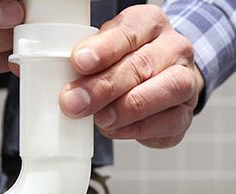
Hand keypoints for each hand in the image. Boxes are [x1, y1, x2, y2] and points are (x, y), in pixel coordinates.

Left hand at [59, 5, 203, 148]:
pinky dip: (138, 128)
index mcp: (151, 23)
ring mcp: (186, 81)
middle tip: (75, 102)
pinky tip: (115, 129)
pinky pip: (168, 121)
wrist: (163, 82)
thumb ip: (84, 58)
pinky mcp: (185, 114)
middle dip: (105, 86)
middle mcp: (175, 48)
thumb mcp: (105, 49)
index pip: (128, 31)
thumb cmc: (127, 62)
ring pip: (166, 91)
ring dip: (127, 108)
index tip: (79, 62)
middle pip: (142, 64)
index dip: (103, 49)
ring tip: (100, 119)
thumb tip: (48, 76)